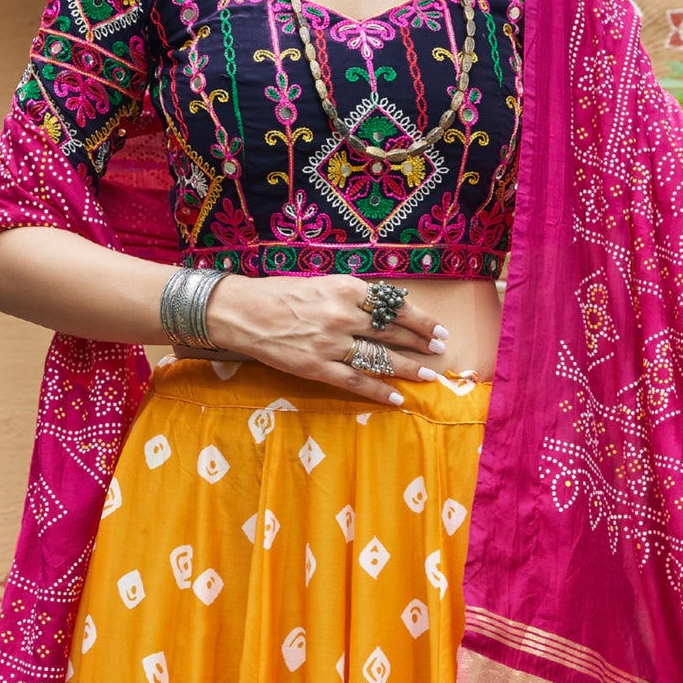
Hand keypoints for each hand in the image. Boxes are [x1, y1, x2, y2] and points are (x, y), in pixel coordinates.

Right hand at [202, 275, 447, 404]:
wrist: (244, 312)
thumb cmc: (281, 294)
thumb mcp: (323, 284)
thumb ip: (353, 298)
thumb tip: (385, 311)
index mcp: (346, 290)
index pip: (395, 307)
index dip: (421, 320)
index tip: (437, 329)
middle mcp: (343, 316)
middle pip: (393, 333)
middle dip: (420, 343)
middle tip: (438, 350)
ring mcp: (332, 344)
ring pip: (380, 359)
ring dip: (407, 368)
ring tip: (428, 375)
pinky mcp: (318, 367)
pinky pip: (356, 382)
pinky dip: (379, 391)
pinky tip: (397, 398)